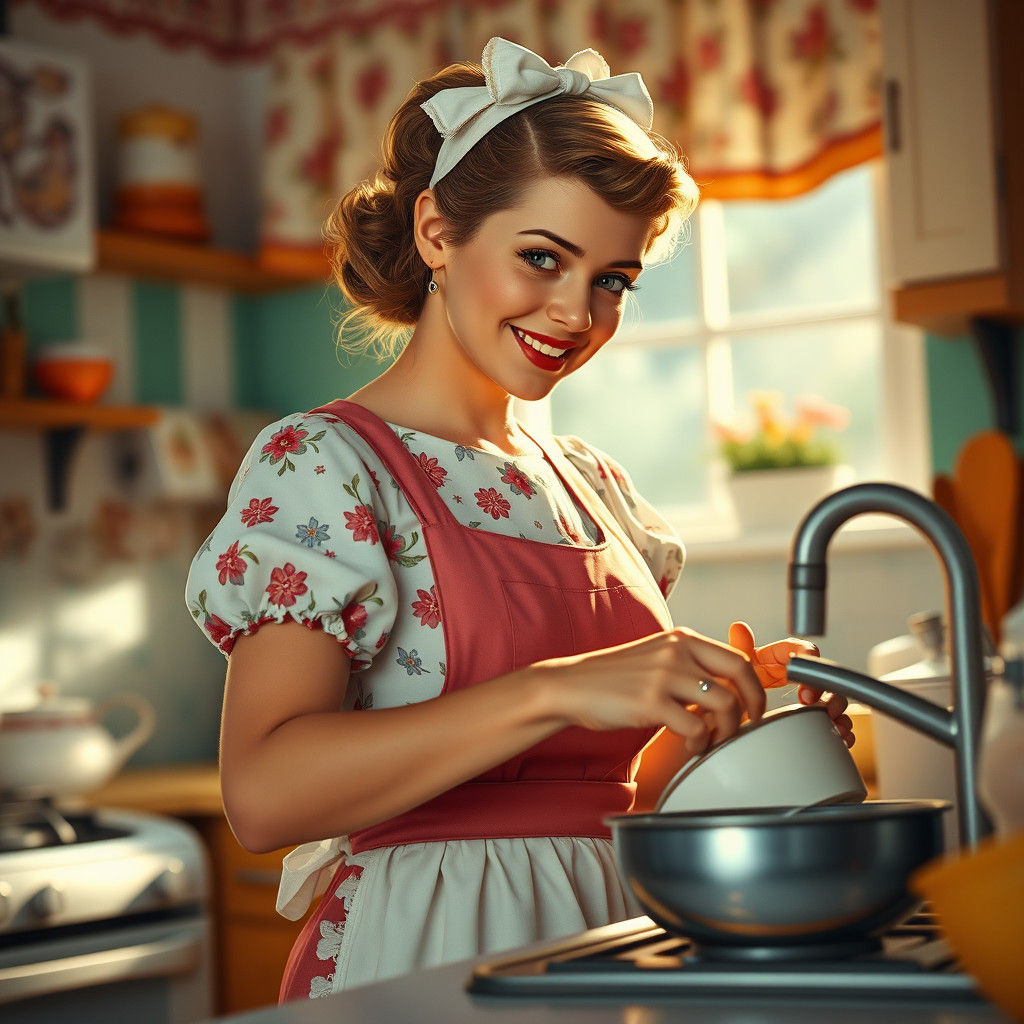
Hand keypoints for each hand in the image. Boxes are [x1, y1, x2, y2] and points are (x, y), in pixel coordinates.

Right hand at [541, 627, 766, 757]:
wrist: (572, 686)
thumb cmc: (615, 679)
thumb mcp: (657, 658)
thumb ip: (689, 666)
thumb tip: (727, 689)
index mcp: (681, 639)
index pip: (737, 658)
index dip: (754, 686)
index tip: (752, 707)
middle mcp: (677, 651)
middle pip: (740, 674)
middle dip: (753, 705)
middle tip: (745, 726)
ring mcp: (665, 675)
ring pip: (724, 704)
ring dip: (725, 730)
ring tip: (710, 740)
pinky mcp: (651, 702)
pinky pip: (696, 727)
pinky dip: (700, 742)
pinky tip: (689, 744)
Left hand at [728, 620, 854, 747]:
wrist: (726, 722)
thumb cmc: (730, 691)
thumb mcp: (734, 672)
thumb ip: (740, 651)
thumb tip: (739, 628)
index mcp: (780, 659)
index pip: (804, 651)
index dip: (811, 661)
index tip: (806, 685)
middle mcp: (797, 677)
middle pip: (825, 678)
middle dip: (830, 692)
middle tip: (822, 709)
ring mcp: (806, 700)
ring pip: (835, 700)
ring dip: (840, 713)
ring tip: (837, 727)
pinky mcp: (811, 721)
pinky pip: (836, 723)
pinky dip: (842, 730)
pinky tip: (840, 737)